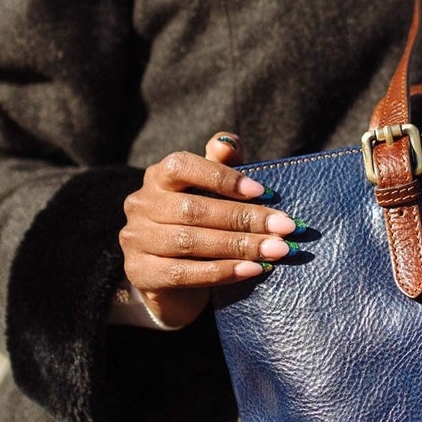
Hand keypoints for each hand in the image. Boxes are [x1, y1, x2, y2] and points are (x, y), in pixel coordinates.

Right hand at [119, 132, 295, 329]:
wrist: (174, 279)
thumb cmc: (201, 223)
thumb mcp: (214, 190)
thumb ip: (223, 164)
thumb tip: (227, 142)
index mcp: (158, 175)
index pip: (182, 167)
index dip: (221, 178)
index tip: (262, 191)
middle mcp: (141, 204)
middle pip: (193, 210)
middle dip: (244, 220)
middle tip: (285, 228)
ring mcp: (136, 239)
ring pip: (190, 242)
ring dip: (239, 247)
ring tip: (276, 251)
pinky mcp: (140, 272)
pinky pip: (183, 273)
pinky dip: (221, 272)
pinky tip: (252, 270)